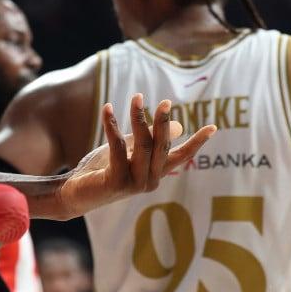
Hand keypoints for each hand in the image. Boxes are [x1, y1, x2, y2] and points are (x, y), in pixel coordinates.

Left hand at [57, 94, 215, 217]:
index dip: (197, 142)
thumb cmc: (104, 170)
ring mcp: (134, 183)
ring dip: (139, 119)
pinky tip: (108, 109)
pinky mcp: (116, 181)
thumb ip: (151, 140)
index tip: (214, 127)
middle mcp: (149, 180)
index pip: (181, 156)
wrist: (76, 193)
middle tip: (165, 102)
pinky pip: (117, 147)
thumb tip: (179, 126)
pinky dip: (112, 125)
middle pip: (161, 147)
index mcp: (156, 173)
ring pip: (142, 146)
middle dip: (164, 123)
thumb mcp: (130, 151)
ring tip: (137, 98)